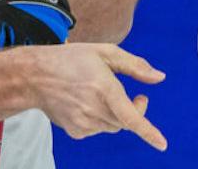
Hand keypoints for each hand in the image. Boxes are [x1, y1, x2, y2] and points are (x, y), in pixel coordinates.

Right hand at [22, 43, 167, 150]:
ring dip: (117, 114)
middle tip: (137, 96)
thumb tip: (160, 78)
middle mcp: (93, 109)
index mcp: (103, 88)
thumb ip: (135, 65)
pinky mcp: (76, 132)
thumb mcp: (105, 52)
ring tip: (102, 95)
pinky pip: (100, 129)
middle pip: (126, 122)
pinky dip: (102, 119)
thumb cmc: (72, 60)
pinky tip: (88, 104)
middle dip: (136, 110)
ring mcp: (83, 123)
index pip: (129, 116)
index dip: (148, 131)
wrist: (35, 76)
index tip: (162, 144)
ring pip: (114, 126)